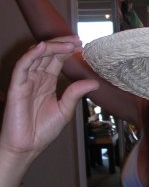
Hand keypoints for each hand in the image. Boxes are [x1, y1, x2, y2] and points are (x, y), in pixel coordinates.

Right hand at [0, 37, 98, 163]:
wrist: (27, 147)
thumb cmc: (42, 131)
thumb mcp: (65, 110)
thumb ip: (75, 93)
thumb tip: (94, 82)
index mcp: (47, 82)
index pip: (57, 60)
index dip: (67, 50)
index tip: (81, 44)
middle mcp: (36, 78)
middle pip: (48, 54)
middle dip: (61, 44)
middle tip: (77, 39)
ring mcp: (26, 81)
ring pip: (36, 56)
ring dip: (51, 47)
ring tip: (67, 43)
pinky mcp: (16, 86)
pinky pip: (22, 66)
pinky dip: (31, 55)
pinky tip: (43, 47)